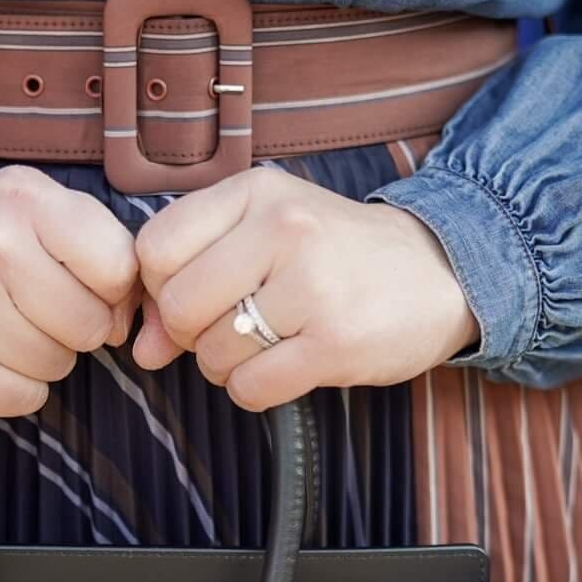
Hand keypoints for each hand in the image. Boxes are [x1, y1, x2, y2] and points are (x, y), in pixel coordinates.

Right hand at [0, 167, 140, 414]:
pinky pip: (21, 398)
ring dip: (45, 354)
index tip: (88, 285)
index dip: (115, 288)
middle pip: (90, 326)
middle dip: (77, 324)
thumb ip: (97, 244)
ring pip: (57, 365)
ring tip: (8, 323)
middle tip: (39, 305)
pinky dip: (18, 386)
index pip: (117, 269)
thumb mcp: (35, 202)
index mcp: (24, 201)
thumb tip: (127, 321)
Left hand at [133, 169, 477, 408]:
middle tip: (228, 328)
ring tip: (268, 343)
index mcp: (256, 192)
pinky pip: (251, 387)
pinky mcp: (336, 343)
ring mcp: (313, 286)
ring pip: (214, 352)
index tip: (192, 296)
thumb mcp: (262, 237)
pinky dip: (253, 389)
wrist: (439, 271)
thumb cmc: (334, 253)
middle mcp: (284, 229)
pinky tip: (282, 368)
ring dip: (227, 364)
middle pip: (180, 306)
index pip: (156, 249)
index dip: (160, 288)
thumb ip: (191, 279)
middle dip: (191, 334)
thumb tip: (142, 349)